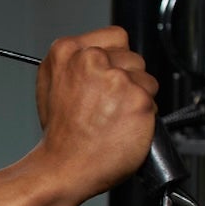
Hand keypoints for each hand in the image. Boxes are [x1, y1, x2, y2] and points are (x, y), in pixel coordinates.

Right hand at [33, 27, 158, 198]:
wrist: (62, 168)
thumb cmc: (59, 136)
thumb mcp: (51, 88)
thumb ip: (74, 64)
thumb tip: (97, 53)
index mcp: (67, 51)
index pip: (115, 37)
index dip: (114, 60)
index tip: (105, 77)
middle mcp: (91, 59)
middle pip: (133, 58)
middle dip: (126, 80)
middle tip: (104, 105)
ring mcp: (116, 78)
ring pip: (146, 78)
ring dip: (136, 97)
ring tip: (111, 117)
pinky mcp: (137, 98)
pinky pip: (153, 101)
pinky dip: (143, 117)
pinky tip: (121, 127)